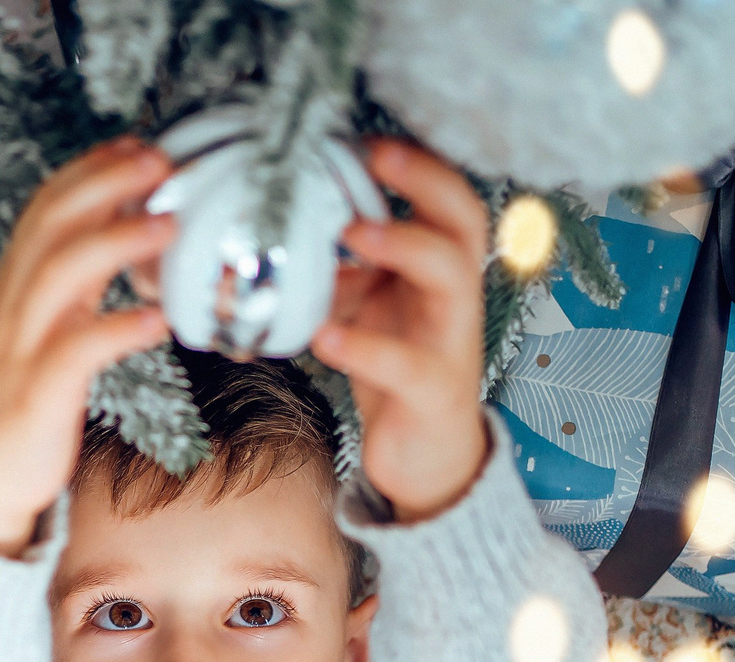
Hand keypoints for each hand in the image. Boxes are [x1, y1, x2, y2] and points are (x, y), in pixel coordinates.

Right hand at [0, 138, 176, 556]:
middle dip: (104, 184)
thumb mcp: (48, 329)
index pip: (44, 207)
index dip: (89, 170)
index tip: (137, 145)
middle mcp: (12, 306)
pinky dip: (117, 331)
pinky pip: (74, 353)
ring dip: (115, 242)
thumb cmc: (26, 403)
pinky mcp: (35, 397)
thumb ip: (79, 283)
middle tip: (159, 163)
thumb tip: (129, 232)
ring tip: (168, 226)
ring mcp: (19, 349)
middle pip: (49, 224)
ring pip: (58, 274)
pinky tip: (157, 323)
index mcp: (15, 287)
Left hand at [311, 138, 493, 523]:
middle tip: (374, 156)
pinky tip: (322, 336)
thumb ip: (336, 268)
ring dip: (404, 245)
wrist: (424, 452)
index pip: (447, 195)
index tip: (364, 136)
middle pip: (465, 219)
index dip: (415, 161)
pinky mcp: (433, 390)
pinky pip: (406, 363)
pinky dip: (363, 347)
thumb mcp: (364, 306)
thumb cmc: (395, 366)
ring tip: (354, 234)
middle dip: (424, 180)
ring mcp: (450, 339)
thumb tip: (269, 228)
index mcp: (440, 265)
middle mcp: (456, 293)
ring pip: (451, 276)